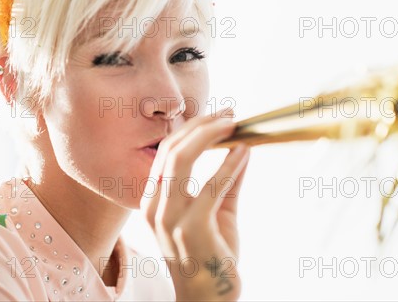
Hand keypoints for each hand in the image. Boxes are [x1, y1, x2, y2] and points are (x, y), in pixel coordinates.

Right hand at [140, 108, 250, 300]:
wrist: (209, 299)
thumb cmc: (212, 254)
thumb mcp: (219, 211)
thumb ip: (228, 181)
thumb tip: (242, 148)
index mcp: (153, 200)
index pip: (166, 152)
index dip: (192, 128)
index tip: (218, 116)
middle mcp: (154, 206)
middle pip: (171, 149)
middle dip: (201, 125)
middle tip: (229, 114)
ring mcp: (168, 218)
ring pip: (181, 159)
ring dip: (209, 135)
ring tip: (233, 124)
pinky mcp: (190, 228)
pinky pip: (210, 186)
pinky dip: (228, 165)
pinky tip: (243, 151)